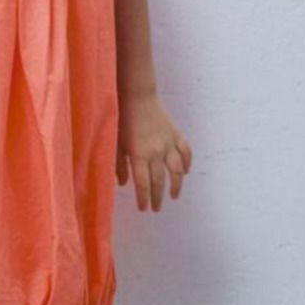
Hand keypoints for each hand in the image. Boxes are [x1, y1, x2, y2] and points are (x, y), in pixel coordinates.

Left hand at [115, 92, 191, 211]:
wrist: (138, 96)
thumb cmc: (123, 119)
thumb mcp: (116, 143)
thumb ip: (119, 165)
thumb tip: (124, 184)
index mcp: (139, 155)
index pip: (143, 184)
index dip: (144, 199)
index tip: (143, 208)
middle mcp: (156, 151)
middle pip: (160, 181)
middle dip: (158, 197)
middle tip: (156, 208)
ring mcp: (169, 143)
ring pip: (177, 170)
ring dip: (176, 185)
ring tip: (173, 195)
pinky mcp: (177, 134)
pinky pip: (186, 152)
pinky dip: (187, 163)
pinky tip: (185, 172)